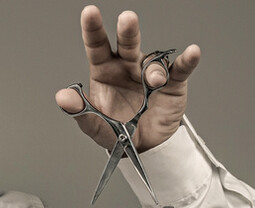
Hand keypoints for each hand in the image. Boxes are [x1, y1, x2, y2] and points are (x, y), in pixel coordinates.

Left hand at [55, 6, 200, 151]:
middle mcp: (127, 66)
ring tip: (154, 82)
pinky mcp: (172, 84)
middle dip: (127, 31)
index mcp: (105, 70)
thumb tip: (62, 97)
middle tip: (127, 18)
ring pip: (152, 62)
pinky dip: (187, 61)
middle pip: (127, 44)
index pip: (97, 46)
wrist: (143, 147)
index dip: (93, 28)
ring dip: (153, 70)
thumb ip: (79, 111)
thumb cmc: (116, 131)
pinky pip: (180, 69)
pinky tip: (192, 52)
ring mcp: (149, 74)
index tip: (90, 11)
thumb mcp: (93, 125)